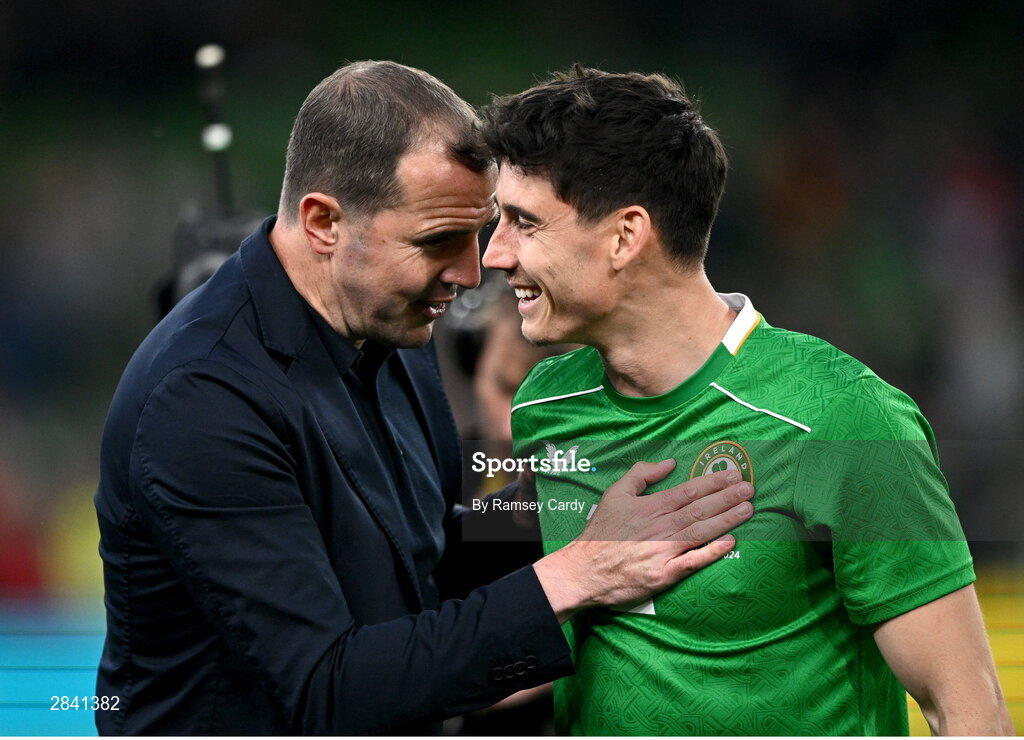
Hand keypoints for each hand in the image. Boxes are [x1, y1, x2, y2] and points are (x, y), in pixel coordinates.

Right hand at [534, 459, 752, 621]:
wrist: (583, 570)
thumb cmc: (600, 532)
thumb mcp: (615, 494)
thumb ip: (641, 474)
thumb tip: (669, 463)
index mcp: (651, 506)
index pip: (689, 491)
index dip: (713, 482)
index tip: (734, 474)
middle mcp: (661, 526)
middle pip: (700, 509)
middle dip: (728, 497)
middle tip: (750, 488)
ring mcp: (664, 551)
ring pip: (701, 531)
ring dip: (727, 519)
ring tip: (748, 509)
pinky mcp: (664, 574)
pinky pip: (693, 562)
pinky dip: (712, 552)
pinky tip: (730, 543)